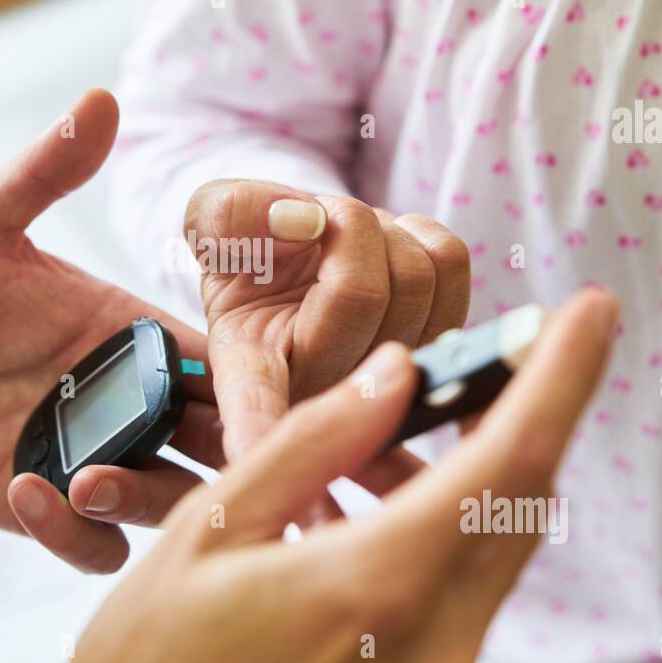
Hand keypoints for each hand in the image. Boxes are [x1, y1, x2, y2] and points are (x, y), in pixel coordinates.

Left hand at [0, 90, 222, 572]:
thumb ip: (44, 170)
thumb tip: (102, 97)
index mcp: (136, 333)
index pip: (229, 365)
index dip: (263, 383)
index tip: (282, 396)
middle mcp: (131, 400)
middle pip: (222, 444)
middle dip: (239, 460)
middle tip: (229, 469)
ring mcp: (94, 457)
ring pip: (170, 503)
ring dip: (148, 501)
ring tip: (88, 477)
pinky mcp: (46, 505)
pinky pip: (93, 543)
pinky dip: (75, 533)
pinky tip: (25, 492)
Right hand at [61, 289, 617, 662]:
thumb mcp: (209, 532)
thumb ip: (312, 443)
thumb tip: (394, 374)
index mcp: (379, 586)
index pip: (507, 461)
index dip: (560, 374)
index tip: (590, 313)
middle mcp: (434, 644)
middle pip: (520, 503)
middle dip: (523, 411)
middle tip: (500, 351)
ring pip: (491, 548)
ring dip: (465, 475)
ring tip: (386, 436)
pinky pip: (460, 594)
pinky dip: (437, 532)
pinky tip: (373, 505)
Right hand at [185, 179, 469, 459]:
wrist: (308, 262)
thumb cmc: (252, 247)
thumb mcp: (212, 222)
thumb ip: (230, 213)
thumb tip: (303, 221)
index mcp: (249, 365)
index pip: (252, 404)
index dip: (256, 429)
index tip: (255, 449)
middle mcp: (317, 392)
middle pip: (362, 291)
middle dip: (348, 225)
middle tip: (322, 222)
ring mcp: (384, 384)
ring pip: (415, 277)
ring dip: (387, 230)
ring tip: (351, 245)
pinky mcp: (438, 354)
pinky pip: (450, 266)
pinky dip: (423, 235)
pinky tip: (391, 252)